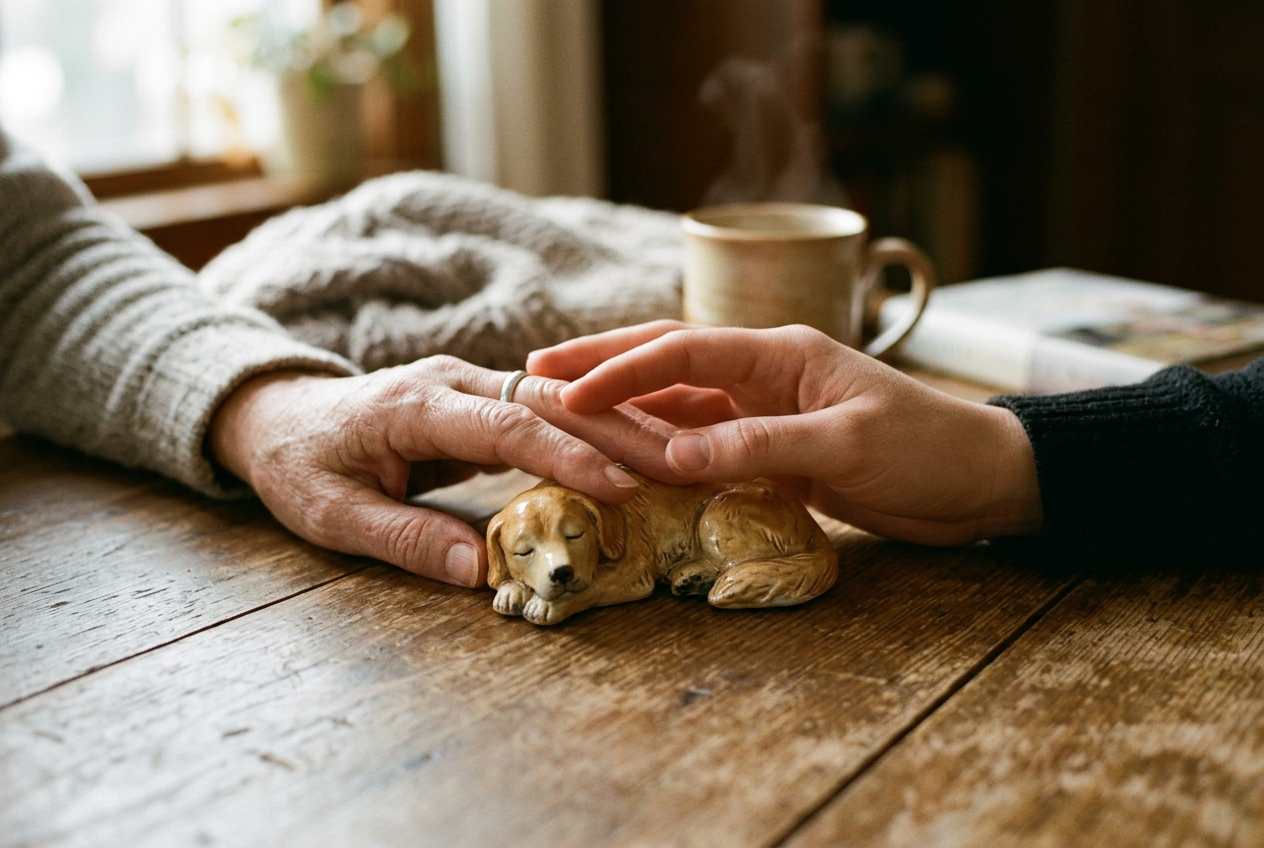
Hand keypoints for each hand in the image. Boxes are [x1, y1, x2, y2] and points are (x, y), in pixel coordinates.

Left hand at [208, 356, 679, 586]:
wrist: (279, 417)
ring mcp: (469, 384)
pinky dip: (595, 430)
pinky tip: (638, 453)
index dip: (567, 455)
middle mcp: (452, 381)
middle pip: (550, 399)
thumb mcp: (332, 514)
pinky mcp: (481, 399)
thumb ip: (402, 539)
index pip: (507, 425)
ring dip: (619, 425)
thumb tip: (478, 572)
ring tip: (680, 456)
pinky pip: (547, 412)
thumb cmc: (300, 467)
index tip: (621, 485)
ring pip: (559, 399)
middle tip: (682, 462)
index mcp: (415, 403)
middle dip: (618, 429)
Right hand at [527, 321, 1041, 545]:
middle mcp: (763, 374)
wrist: (981, 482)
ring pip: (678, 407)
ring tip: (564, 420)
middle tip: (535, 375)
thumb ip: (757, 447)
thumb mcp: (845, 445)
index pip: (681, 349)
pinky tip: (628, 467)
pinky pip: (703, 449)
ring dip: (624, 413)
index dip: (618, 368)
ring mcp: (765, 412)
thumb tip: (671, 458)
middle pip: (667, 364)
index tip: (563, 388)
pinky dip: (662, 456)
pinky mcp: (773, 451)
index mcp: (781, 352)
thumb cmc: (927, 448)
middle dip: (601, 367)